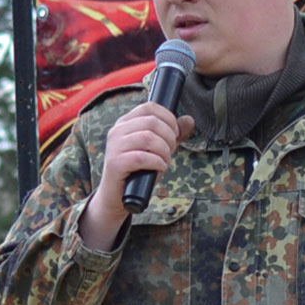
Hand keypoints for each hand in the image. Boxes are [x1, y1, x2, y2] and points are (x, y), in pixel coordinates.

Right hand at [79, 103, 194, 250]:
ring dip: (164, 152)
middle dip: (169, 138)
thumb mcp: (159, 150)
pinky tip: (159, 168)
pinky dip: (157, 163)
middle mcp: (117, 131)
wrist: (119, 196)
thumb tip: (189, 119)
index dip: (169, 119)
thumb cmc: (140, 171)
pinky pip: (141, 157)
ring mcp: (114, 146)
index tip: (174, 134)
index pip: (150, 107)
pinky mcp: (115, 163)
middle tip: (170, 152)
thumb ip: (174, 135)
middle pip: (152, 122)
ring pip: (147, 138)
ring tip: (164, 161)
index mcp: (126, 123)